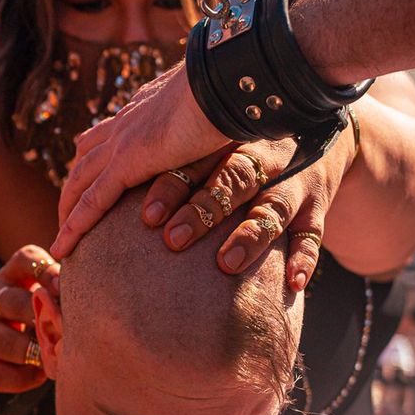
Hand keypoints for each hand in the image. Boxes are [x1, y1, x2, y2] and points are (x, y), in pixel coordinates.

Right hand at [0, 244, 59, 394]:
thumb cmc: (33, 319)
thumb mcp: (44, 298)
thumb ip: (63, 293)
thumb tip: (96, 296)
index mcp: (12, 275)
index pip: (26, 259)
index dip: (47, 271)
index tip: (65, 287)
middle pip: (12, 301)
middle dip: (39, 316)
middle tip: (64, 330)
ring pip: (6, 342)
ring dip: (34, 352)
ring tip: (55, 358)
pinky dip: (23, 378)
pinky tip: (40, 376)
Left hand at [53, 62, 224, 258]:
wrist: (224, 80)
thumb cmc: (231, 93)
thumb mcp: (213, 115)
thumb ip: (205, 131)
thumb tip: (220, 138)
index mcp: (144, 111)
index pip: (108, 137)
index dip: (95, 163)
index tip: (91, 184)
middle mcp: (126, 123)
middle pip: (84, 160)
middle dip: (73, 191)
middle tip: (67, 220)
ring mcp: (122, 142)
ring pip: (80, 182)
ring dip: (67, 213)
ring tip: (62, 243)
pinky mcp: (127, 161)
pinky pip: (92, 201)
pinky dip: (75, 226)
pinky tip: (65, 249)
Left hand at [131, 126, 355, 286]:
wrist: (318, 130)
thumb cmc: (245, 145)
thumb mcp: (213, 139)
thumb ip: (169, 154)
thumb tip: (95, 168)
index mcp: (227, 142)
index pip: (195, 160)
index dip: (170, 187)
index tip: (146, 217)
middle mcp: (260, 158)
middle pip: (231, 180)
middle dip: (202, 211)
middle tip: (173, 240)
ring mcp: (291, 182)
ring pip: (272, 207)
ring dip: (250, 236)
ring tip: (227, 263)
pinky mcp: (316, 207)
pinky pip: (313, 234)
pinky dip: (305, 259)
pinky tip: (292, 285)